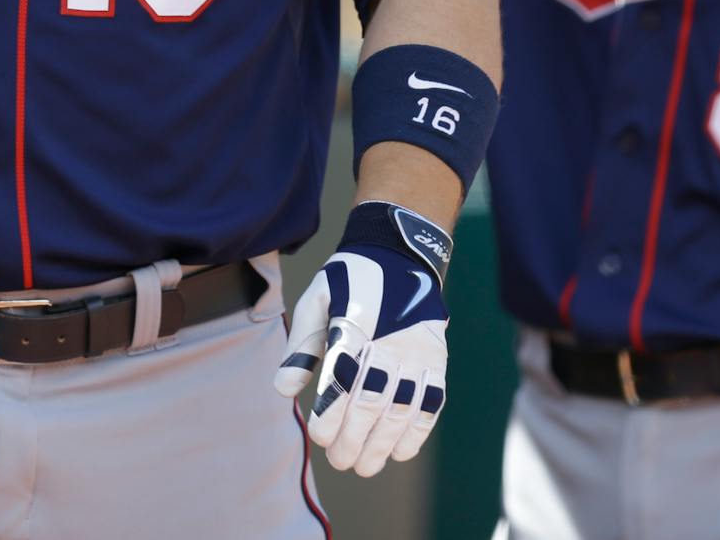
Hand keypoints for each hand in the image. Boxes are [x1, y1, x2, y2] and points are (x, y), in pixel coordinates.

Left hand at [275, 201, 450, 477]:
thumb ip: (302, 345)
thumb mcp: (318, 298)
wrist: (400, 254)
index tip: (319, 437)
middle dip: (354, 440)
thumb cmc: (350, 281)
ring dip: (384, 444)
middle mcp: (387, 340)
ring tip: (366, 466)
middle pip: (371, 401)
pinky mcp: (436, 359)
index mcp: (353, 323)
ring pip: (401, 408)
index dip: (330, 415)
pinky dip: (417, 431)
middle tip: (339, 462)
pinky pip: (431, 402)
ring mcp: (416, 352)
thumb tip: (284, 391)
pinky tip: (400, 452)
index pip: (340, 379)